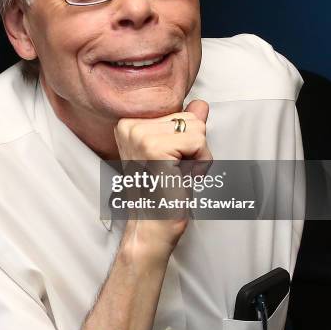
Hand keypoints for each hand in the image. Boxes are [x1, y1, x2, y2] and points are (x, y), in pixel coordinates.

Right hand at [114, 100, 211, 257]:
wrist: (152, 226)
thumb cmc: (163, 192)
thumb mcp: (176, 151)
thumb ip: (186, 125)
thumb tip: (200, 104)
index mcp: (129, 123)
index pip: (179, 112)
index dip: (185, 140)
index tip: (169, 161)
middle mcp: (130, 125)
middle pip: (189, 118)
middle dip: (193, 146)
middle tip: (174, 170)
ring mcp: (140, 135)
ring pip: (197, 128)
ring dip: (198, 155)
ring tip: (177, 174)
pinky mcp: (155, 149)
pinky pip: (199, 141)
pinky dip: (201, 162)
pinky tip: (182, 177)